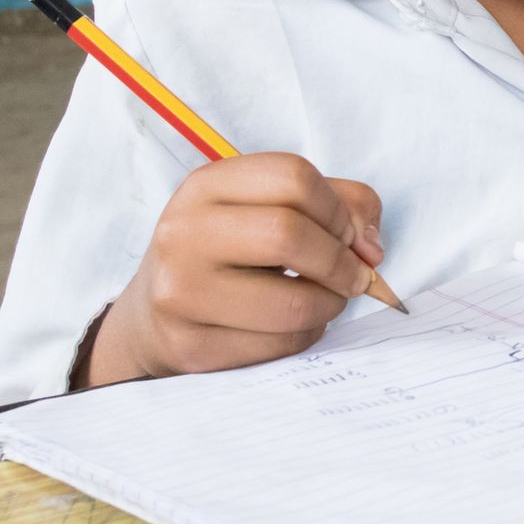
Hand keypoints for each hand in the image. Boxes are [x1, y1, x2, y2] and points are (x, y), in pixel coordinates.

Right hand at [82, 154, 385, 387]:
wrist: (154, 316)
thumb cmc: (233, 252)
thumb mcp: (273, 208)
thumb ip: (340, 205)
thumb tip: (370, 249)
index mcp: (207, 185)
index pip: (293, 177)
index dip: (338, 208)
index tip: (349, 233)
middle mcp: (184, 233)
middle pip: (289, 234)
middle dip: (341, 261)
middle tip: (355, 275)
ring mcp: (181, 293)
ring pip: (292, 303)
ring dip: (329, 304)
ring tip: (325, 299)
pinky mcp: (192, 346)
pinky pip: (280, 345)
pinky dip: (305, 335)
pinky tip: (291, 324)